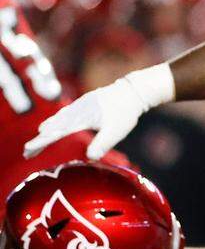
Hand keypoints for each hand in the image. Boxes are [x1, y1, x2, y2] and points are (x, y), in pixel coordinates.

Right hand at [24, 81, 141, 159]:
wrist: (133, 91)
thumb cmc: (125, 112)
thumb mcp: (116, 131)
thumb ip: (102, 143)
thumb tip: (90, 157)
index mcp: (82, 117)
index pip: (58, 132)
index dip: (42, 142)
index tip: (29, 150)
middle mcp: (78, 110)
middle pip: (54, 126)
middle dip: (40, 139)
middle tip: (28, 152)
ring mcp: (81, 104)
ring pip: (58, 118)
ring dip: (47, 129)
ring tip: (38, 139)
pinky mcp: (85, 102)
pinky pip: (65, 112)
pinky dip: (56, 120)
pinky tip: (54, 123)